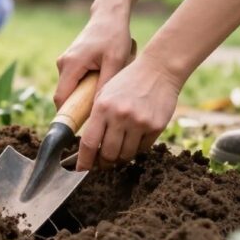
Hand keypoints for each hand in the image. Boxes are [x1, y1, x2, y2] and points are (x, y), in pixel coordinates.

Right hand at [55, 12, 132, 107]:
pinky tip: (103, 83)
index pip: (61, 98)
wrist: (109, 16)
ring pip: (70, 88)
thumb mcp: (115, 61)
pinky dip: (86, 86)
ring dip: (84, 95)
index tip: (81, 128)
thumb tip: (100, 109)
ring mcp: (66, 62)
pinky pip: (74, 80)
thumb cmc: (114, 36)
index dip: (68, 115)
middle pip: (65, 95)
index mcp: (70, 65)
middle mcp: (63, 64)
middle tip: (99, 116)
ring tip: (105, 96)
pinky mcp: (72, 61)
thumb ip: (105, 84)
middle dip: (79, 106)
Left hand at [75, 54, 181, 170]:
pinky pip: (142, 148)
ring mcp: (139, 122)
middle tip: (101, 162)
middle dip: (103, 162)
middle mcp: (119, 116)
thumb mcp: (105, 93)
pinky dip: (135, 150)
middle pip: (108, 154)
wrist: (158, 70)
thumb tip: (88, 144)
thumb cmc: (127, 81)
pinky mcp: (155, 127)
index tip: (80, 169)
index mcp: (102, 107)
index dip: (84, 160)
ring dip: (119, 158)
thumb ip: (96, 116)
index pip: (89, 142)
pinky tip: (132, 143)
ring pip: (125, 154)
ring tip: (116, 154)